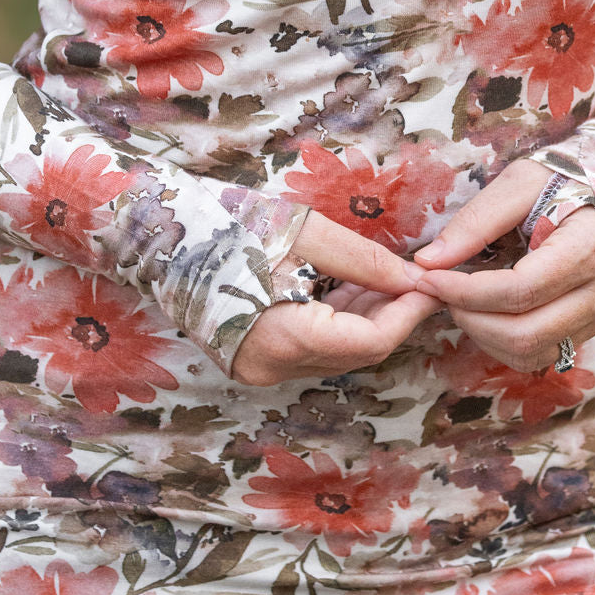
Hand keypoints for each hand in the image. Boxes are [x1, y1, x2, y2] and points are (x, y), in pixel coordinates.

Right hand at [230, 209, 440, 386]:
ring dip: (367, 320)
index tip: (432, 284)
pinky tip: (350, 291)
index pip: (371, 343)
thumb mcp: (304, 233)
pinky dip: (337, 324)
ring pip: (337, 354)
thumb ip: (364, 261)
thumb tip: (413, 280)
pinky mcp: (253, 361)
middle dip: (392, 316)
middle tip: (416, 279)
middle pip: (356, 353)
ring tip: (385, 279)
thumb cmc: (230, 225)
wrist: (162, 235)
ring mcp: (259, 369)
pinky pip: (312, 350)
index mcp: (284, 338)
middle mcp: (272, 368)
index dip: (408, 314)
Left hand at [410, 160, 594, 372]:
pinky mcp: (592, 328)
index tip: (429, 277)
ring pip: (533, 353)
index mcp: (590, 247)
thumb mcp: (521, 183)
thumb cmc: (567, 180)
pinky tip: (488, 314)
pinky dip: (505, 344)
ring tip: (463, 301)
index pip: (520, 290)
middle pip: (525, 333)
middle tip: (442, 292)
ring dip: (484, 336)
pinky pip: (543, 355)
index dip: (466, 291)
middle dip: (471, 319)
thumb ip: (476, 221)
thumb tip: (428, 261)